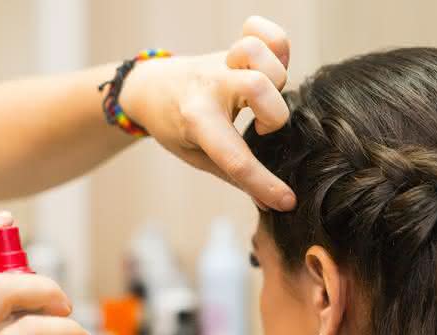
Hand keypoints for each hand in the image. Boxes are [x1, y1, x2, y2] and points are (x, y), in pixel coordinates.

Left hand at [121, 16, 295, 210]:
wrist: (150, 88)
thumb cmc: (175, 126)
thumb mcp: (197, 157)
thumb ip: (234, 176)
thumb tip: (271, 202)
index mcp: (196, 118)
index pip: (236, 156)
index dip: (265, 183)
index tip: (287, 201)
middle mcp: (212, 84)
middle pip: (260, 87)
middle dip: (274, 116)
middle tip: (258, 128)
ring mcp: (224, 62)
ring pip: (262, 55)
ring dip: (273, 76)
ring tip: (262, 96)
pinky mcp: (234, 48)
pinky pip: (262, 31)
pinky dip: (274, 44)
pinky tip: (270, 65)